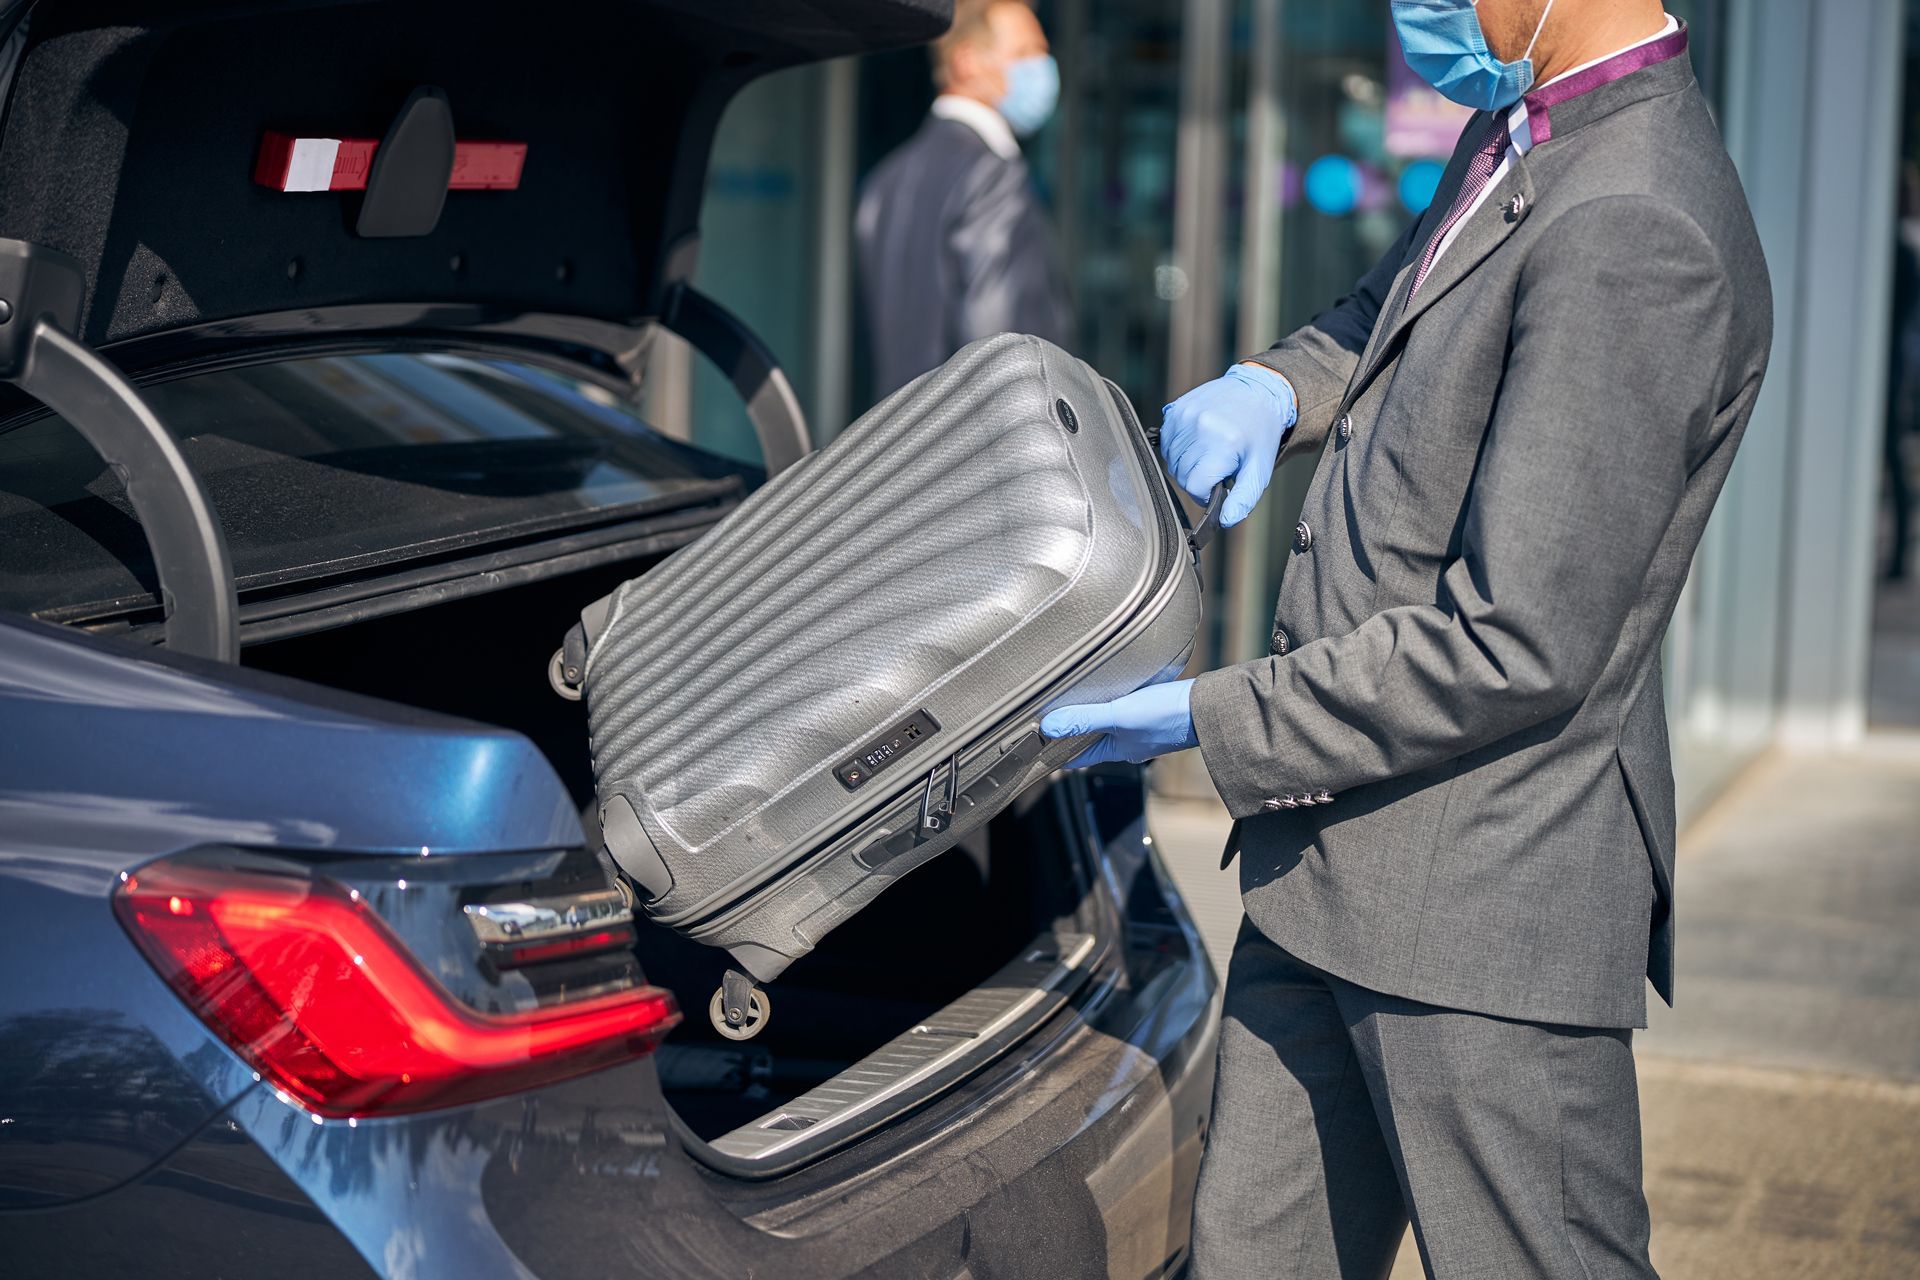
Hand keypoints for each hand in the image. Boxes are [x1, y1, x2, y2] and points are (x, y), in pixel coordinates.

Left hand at [1040, 678, 1197, 767]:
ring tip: (1072, 698)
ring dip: (1092, 713)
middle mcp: (1127, 742)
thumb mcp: (1119, 716)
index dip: (1055, 749)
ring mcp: (1141, 728)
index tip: (1035, 741)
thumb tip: (1049, 726)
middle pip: (1090, 738)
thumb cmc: (1167, 717)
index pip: (1076, 756)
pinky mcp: (1153, 712)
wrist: (1207, 707)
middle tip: (1050, 713)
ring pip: (1108, 723)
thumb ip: (1085, 719)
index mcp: (1116, 750)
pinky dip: (1112, 701)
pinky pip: (1124, 709)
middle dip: (1072, 728)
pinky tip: (1109, 688)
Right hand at [1159, 364, 1296, 526]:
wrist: (1257, 391)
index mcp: (1223, 444)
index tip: (1218, 485)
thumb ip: (1244, 499)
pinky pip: (1166, 442)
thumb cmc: (1259, 433)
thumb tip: (1226, 521)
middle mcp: (1201, 428)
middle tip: (1216, 468)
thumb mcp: (1259, 469)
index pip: (1195, 487)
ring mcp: (1186, 416)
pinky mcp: (1176, 409)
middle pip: (1181, 475)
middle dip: (1197, 479)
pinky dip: (1178, 448)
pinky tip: (1197, 442)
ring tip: (1207, 454)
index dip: (1205, 494)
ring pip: (1171, 461)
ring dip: (1186, 464)